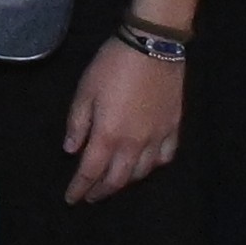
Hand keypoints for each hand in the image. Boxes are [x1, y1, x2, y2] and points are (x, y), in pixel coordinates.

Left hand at [59, 31, 186, 202]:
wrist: (152, 45)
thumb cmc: (113, 65)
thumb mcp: (85, 90)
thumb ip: (77, 123)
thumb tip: (71, 150)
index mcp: (108, 135)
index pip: (91, 171)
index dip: (80, 188)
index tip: (72, 199)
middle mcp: (134, 144)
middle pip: (117, 179)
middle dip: (102, 191)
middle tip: (91, 196)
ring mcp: (157, 137)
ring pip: (142, 172)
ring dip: (126, 181)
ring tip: (115, 181)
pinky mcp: (174, 127)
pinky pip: (165, 157)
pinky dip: (154, 166)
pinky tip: (147, 164)